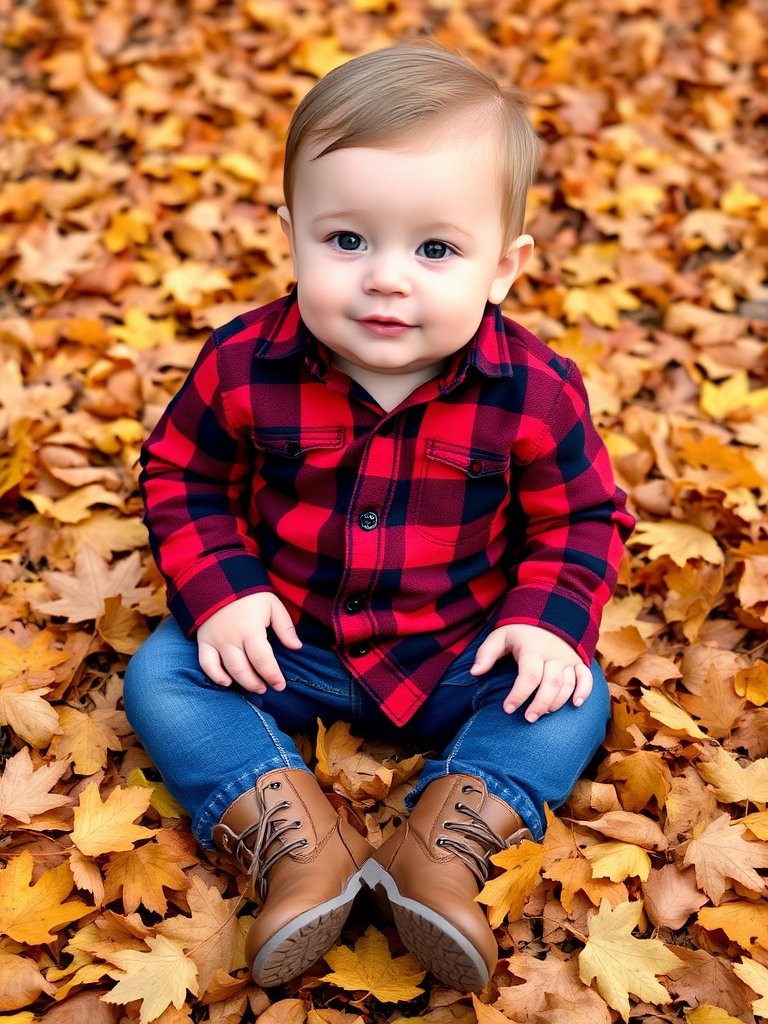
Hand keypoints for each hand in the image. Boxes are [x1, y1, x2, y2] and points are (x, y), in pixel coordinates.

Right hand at [197, 592, 301, 692]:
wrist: (220, 579)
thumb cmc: (250, 594)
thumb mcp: (273, 605)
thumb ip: (285, 627)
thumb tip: (296, 647)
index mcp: (251, 629)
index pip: (262, 660)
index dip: (273, 675)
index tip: (281, 685)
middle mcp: (231, 637)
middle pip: (244, 669)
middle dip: (257, 683)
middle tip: (268, 688)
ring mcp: (216, 640)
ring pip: (227, 670)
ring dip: (242, 683)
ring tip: (255, 687)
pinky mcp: (203, 641)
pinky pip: (206, 663)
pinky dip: (215, 676)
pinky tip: (226, 682)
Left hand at [470, 623, 591, 721]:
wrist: (547, 612)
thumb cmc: (519, 631)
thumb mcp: (500, 636)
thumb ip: (486, 653)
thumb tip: (474, 673)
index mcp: (533, 648)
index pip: (529, 675)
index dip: (519, 694)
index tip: (507, 709)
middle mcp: (553, 654)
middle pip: (551, 684)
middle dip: (539, 705)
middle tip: (528, 719)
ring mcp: (568, 658)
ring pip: (567, 684)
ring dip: (556, 702)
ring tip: (541, 714)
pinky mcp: (578, 661)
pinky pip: (586, 677)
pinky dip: (584, 691)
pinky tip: (575, 704)